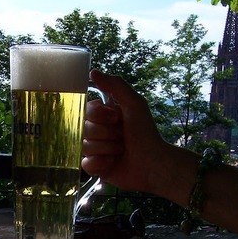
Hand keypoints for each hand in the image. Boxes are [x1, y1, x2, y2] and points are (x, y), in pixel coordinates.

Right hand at [82, 69, 170, 193]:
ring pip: (85, 146)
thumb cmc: (146, 133)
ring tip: (121, 150)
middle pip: (84, 129)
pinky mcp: (95, 166)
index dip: (99, 116)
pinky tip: (112, 163)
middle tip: (122, 137)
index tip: (117, 119)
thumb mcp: (134, 104)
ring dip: (107, 148)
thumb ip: (115, 85)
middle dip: (106, 134)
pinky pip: (85, 164)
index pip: (86, 110)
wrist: (153, 163)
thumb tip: (93, 72)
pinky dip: (100, 163)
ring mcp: (95, 149)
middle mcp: (98, 131)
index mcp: (105, 115)